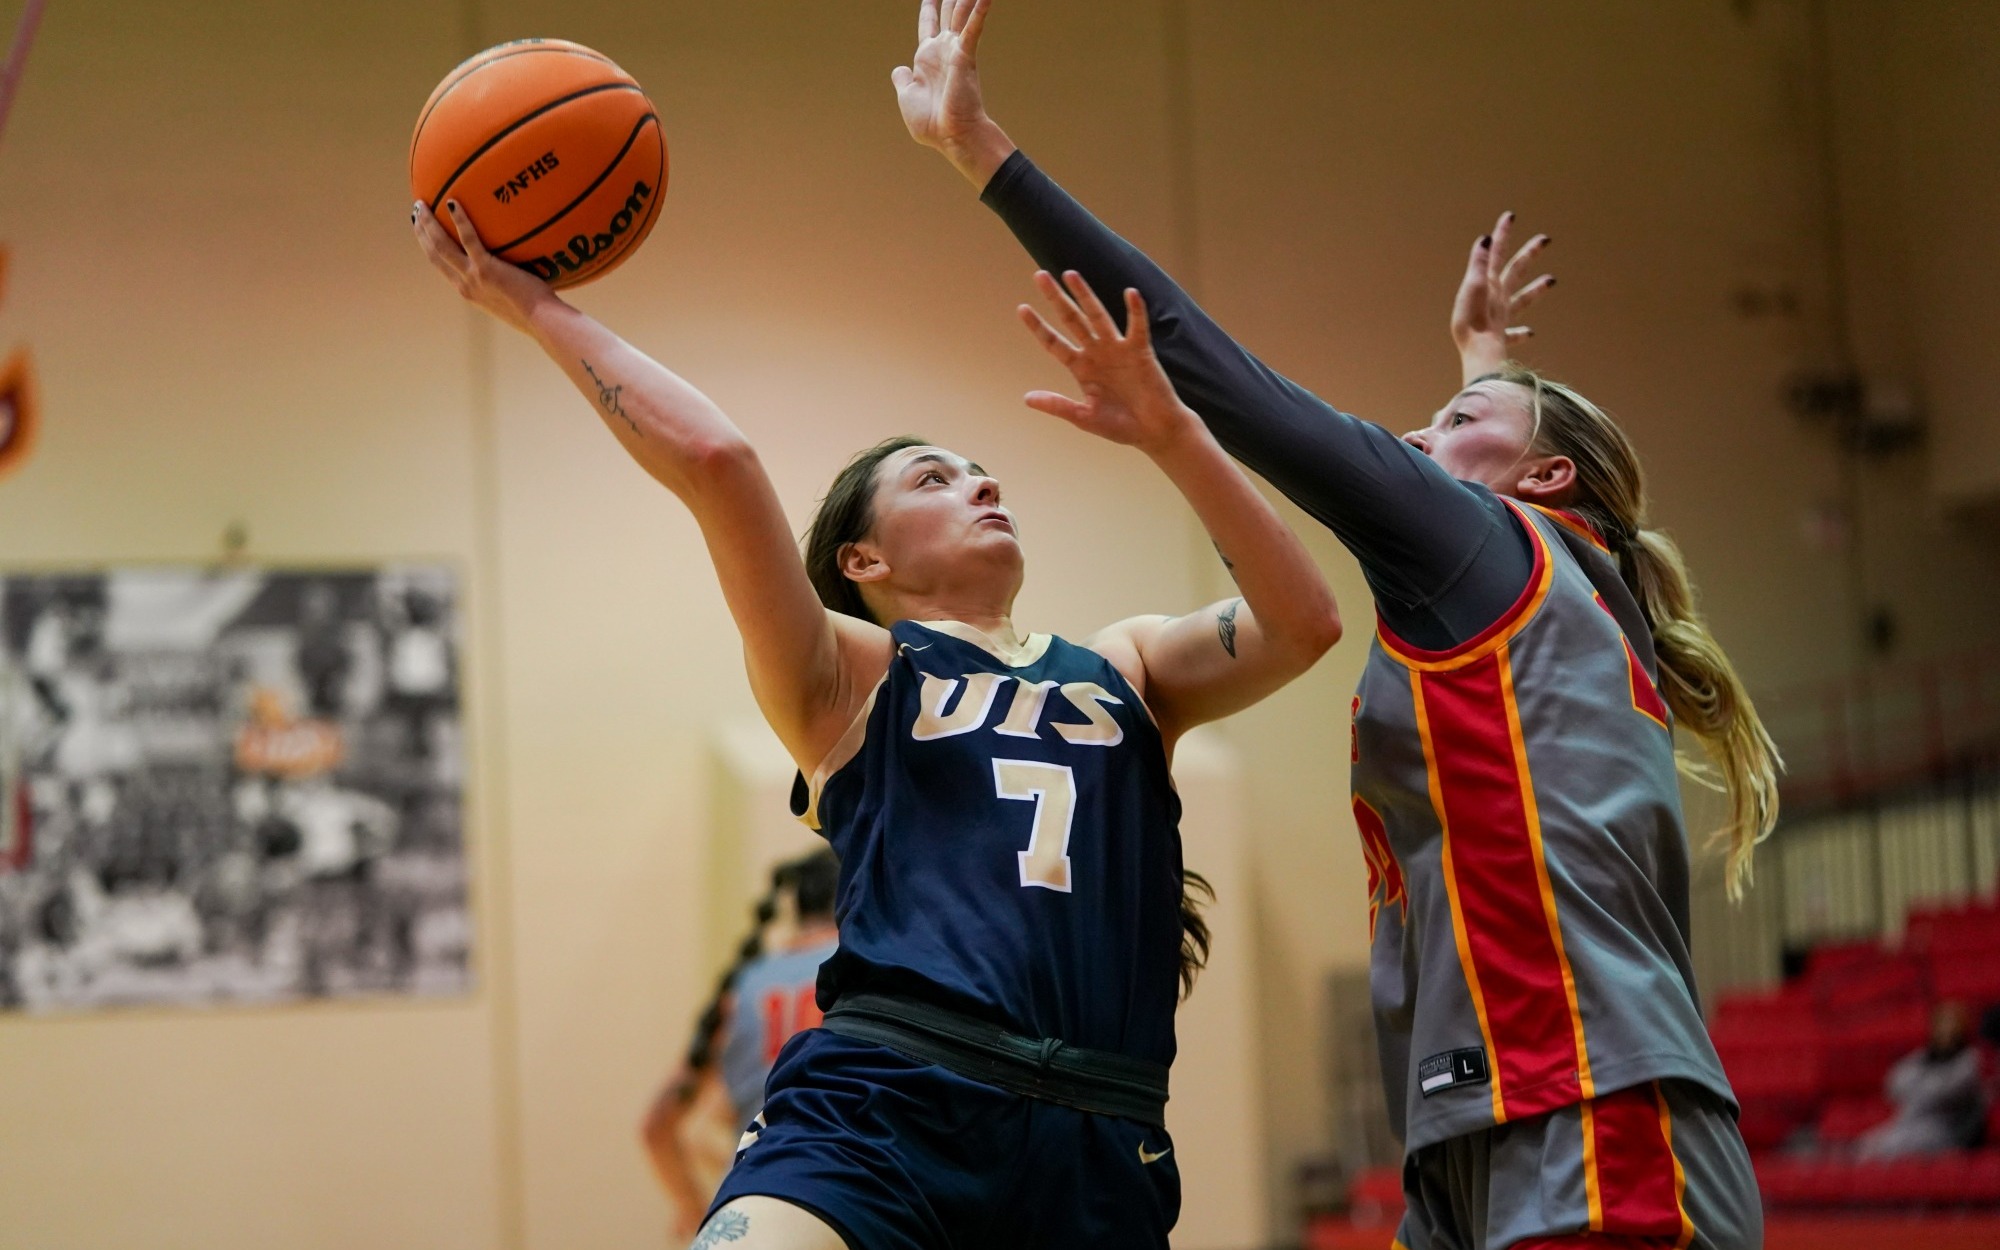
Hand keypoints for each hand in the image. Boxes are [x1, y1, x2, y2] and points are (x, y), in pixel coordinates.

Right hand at [411, 199, 558, 334]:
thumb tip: (518, 260)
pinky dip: (459, 220)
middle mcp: (464, 285)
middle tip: (416, 210)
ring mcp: (472, 277)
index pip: (441, 266)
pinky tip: (453, 201)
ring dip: (428, 224)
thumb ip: (507, 280)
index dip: (428, 246)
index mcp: (468, 291)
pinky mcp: (486, 269)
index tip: (422, 230)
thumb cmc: (538, 311)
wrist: (542, 321)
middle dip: (421, 231)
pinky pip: (469, 239)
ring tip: (421, 203)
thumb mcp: (515, 296)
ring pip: (441, 246)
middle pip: (434, 254)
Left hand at [892, 0, 1013, 184]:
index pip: (928, 24)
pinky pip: (972, 28)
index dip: (929, 7)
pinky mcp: (964, 56)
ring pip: (961, 13)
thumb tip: (900, 69)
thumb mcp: (907, 97)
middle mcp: (943, 50)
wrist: (950, 136)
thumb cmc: (931, 123)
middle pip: (948, 12)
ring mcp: (955, 51)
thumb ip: (903, 80)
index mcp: (927, 58)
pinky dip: (979, 11)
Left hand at [1017, 271, 1198, 456]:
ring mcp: (1118, 350)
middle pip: (1072, 320)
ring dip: (1085, 295)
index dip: (1038, 327)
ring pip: (1098, 316)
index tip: (1022, 308)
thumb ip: (1058, 405)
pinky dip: (1135, 311)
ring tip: (1070, 274)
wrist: (1154, 432)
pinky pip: (1137, 327)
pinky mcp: (1140, 352)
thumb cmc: (1121, 426)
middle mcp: (1096, 353)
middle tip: (1039, 275)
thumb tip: (1027, 398)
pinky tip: (1130, 293)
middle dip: (1056, 299)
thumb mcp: (1084, 417)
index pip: (1054, 343)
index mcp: (1081, 368)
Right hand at [1451, 211, 1554, 382]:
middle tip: (1545, 239)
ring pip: (1523, 300)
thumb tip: (1487, 239)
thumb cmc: (1472, 321)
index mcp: (1491, 284)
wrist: (1479, 352)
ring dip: (1536, 289)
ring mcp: (1503, 317)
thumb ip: (1478, 264)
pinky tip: (1530, 333)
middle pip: (1517, 271)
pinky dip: (1521, 334)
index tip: (1511, 216)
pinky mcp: (1500, 336)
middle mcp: (1500, 298)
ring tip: (1551, 280)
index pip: (1497, 253)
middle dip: (1529, 253)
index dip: (1503, 234)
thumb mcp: (1471, 287)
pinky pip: (1513, 335)